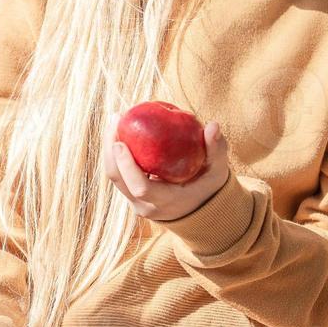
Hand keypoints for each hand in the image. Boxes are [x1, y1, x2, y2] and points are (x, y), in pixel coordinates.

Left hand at [104, 114, 230, 221]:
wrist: (198, 208)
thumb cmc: (209, 186)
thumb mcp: (217, 170)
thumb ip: (216, 149)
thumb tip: (213, 125)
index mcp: (166, 202)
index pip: (140, 187)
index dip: (127, 166)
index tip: (120, 142)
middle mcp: (146, 206)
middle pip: (118, 179)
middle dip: (111, 148)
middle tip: (116, 118)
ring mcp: (135, 202)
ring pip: (114, 176)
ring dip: (109, 147)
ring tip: (115, 118)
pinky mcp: (130, 195)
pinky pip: (118, 172)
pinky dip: (115, 152)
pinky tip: (119, 128)